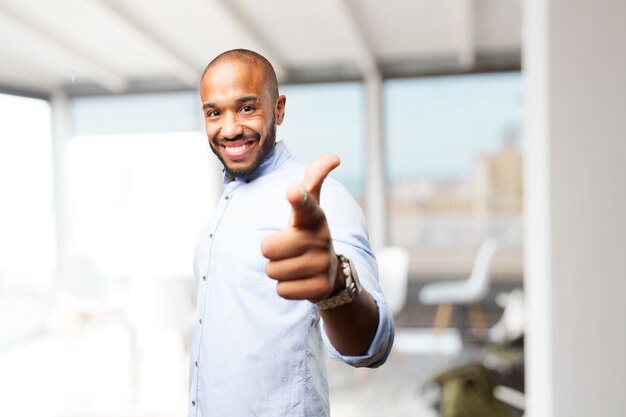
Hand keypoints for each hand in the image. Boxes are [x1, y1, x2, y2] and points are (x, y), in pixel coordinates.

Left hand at [261, 155, 340, 302]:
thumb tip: (334, 157)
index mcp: (315, 217)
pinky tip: (300, 280)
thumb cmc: (309, 235)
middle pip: (267, 248)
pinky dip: (286, 288)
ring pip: (272, 271)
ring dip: (278, 270)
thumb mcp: (310, 210)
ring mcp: (322, 264)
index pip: (305, 204)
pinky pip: (282, 290)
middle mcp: (321, 239)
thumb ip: (314, 181)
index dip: (298, 197)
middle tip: (288, 251)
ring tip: (295, 265)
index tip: (293, 189)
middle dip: (271, 252)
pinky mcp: (319, 288)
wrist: (331, 274)